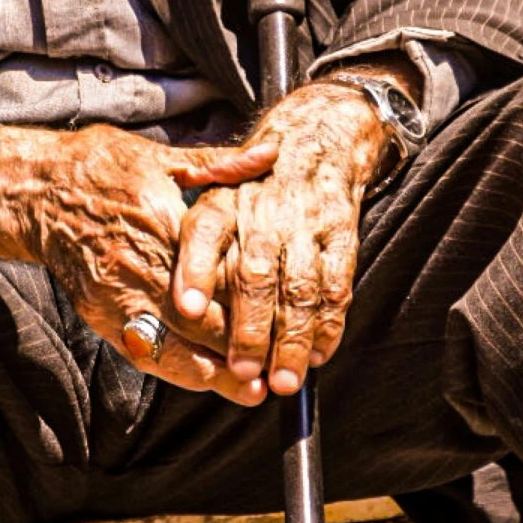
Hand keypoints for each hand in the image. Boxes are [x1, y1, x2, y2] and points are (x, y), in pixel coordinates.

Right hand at [0, 121, 276, 403]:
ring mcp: (117, 294)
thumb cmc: (101, 167)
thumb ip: (220, 165)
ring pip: (173, 346)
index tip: (288, 314)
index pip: (217, 272)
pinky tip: (206, 381)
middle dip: (243, 346)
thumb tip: (272, 154)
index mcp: (161, 220)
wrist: (35, 191)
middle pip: (201, 319)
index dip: (254, 300)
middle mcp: (140, 264)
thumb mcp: (161, 155)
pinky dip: (177, 371)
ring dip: (214, 373)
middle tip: (283, 364)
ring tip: (252, 389)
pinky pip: (142, 352)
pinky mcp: (99, 313)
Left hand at [171, 81, 392, 396]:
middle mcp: (266, 212)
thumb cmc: (252, 187)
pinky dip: (330, 324)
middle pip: (256, 275)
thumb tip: (179, 298)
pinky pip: (337, 286)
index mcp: (225, 201)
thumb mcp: (210, 192)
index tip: (188, 309)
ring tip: (283, 380)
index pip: (204, 233)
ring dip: (293, 339)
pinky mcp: (343, 237)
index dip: (195, 271)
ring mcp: (308, 225)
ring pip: (300, 289)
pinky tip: (318, 355)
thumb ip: (187, 246)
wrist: (318, 141)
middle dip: (250, 328)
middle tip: (242, 371)